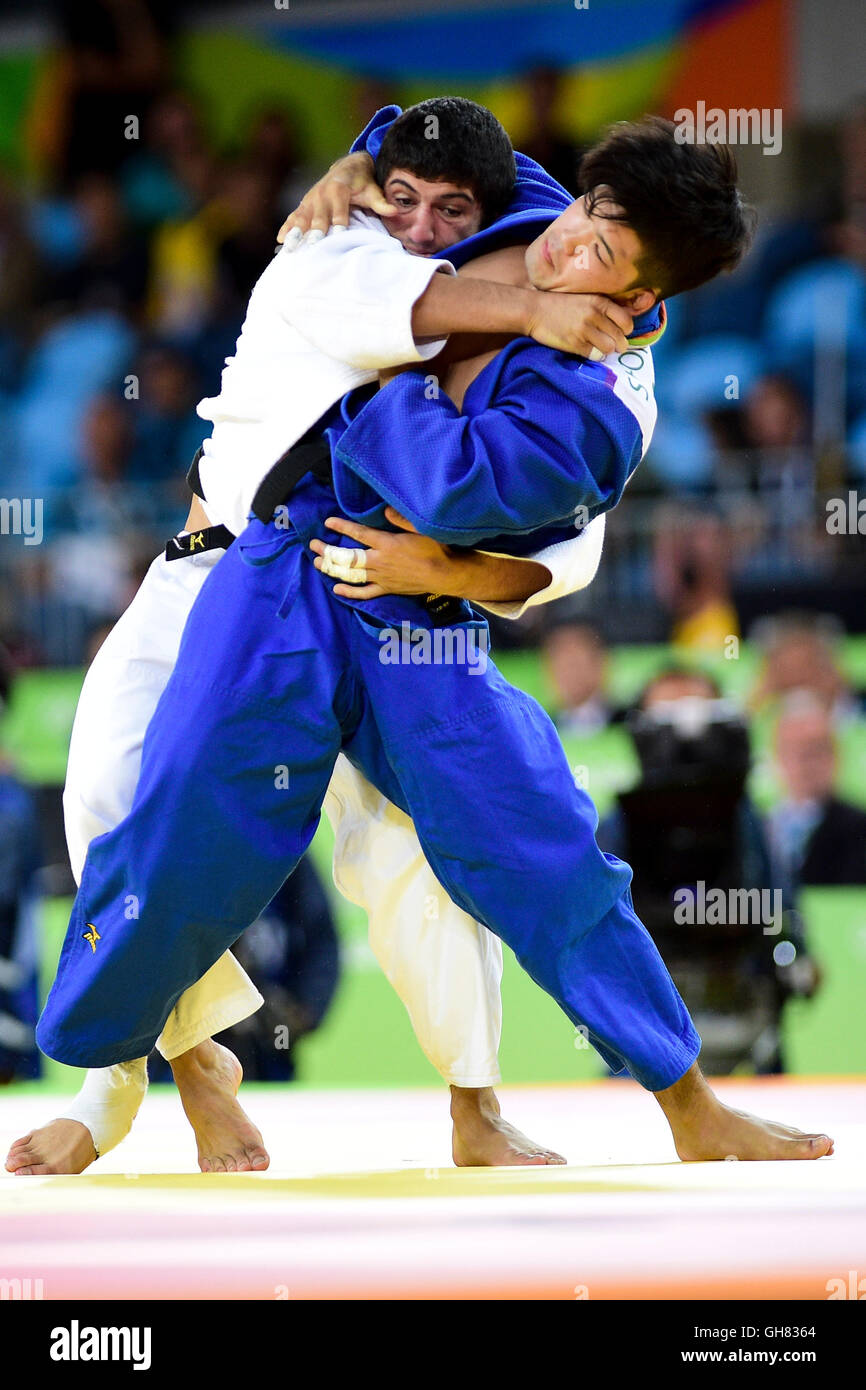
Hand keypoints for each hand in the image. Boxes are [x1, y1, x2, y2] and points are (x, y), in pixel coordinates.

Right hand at [277, 153, 398, 245]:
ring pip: (301, 217)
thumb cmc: (362, 183)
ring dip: (295, 232)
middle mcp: (322, 193)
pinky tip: (280, 240)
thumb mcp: (372, 190)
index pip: (339, 209)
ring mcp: (310, 198)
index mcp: (339, 188)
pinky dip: (287, 227)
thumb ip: (381, 202)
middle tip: (312, 246)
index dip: (339, 222)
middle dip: (315, 231)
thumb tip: (395, 210)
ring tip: (289, 247)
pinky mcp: (304, 204)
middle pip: (318, 216)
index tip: (338, 235)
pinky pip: (293, 216)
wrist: (347, 166)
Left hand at [310, 509, 454, 599]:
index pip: (358, 534)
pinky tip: (337, 589)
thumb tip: (385, 510)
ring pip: (351, 574)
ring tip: (317, 563)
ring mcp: (382, 577)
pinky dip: (350, 592)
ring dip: (332, 569)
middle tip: (314, 545)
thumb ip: (400, 519)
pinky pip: (365, 593)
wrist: (445, 574)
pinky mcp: (387, 589)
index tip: (328, 522)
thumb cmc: (436, 548)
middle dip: (328, 551)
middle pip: (347, 557)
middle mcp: (380, 561)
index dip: (341, 527)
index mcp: (386, 543)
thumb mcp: (420, 528)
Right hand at [524, 291, 632, 358]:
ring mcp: (584, 330)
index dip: (626, 331)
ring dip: (606, 351)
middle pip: (620, 338)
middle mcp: (594, 315)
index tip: (621, 333)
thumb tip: (621, 323)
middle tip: (614, 346)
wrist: (534, 310)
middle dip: (619, 345)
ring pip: (609, 349)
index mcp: (599, 302)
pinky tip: (587, 350)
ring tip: (599, 348)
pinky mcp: (575, 343)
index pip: (626, 321)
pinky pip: (594, 356)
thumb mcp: (585, 298)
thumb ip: (602, 307)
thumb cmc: (560, 304)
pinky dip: (593, 355)